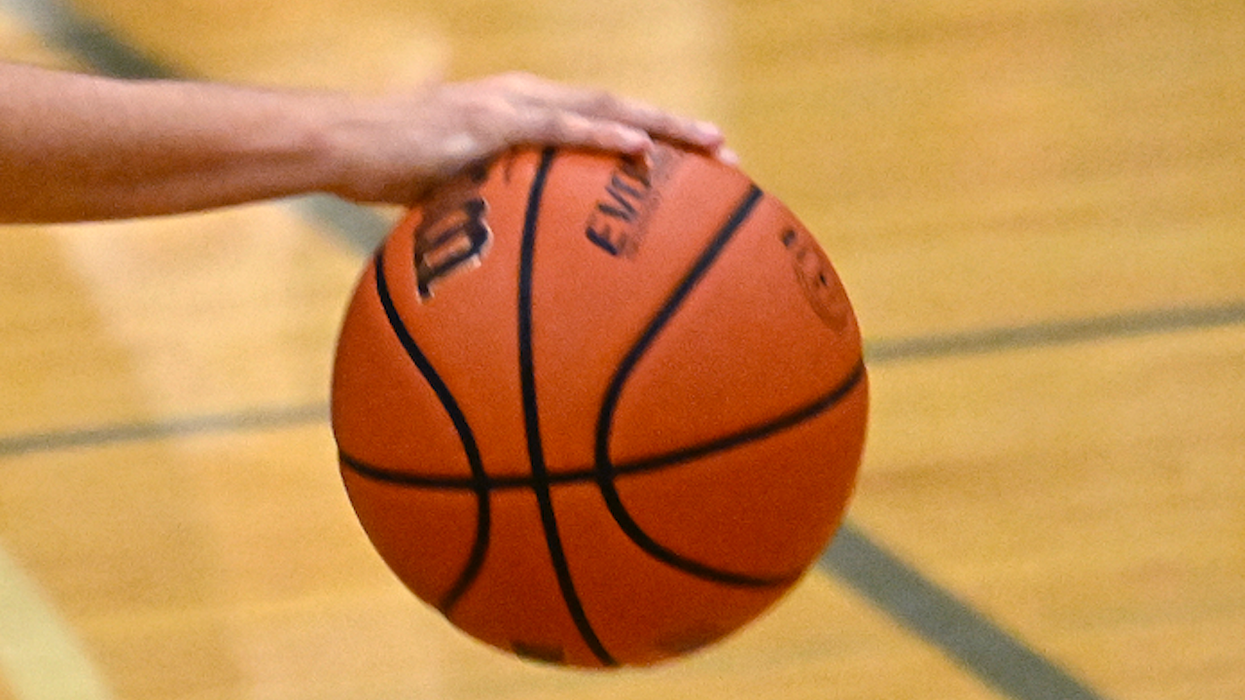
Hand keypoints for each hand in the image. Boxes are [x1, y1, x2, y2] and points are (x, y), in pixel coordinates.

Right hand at [321, 72, 736, 203]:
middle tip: (731, 157)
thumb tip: (519, 271)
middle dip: (678, 131)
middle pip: (618, 108)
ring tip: (712, 146)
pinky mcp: (487, 120)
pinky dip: (602, 134)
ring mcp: (510, 104)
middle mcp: (526, 98)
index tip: (702, 167)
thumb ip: (493, 218)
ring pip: (603, 106)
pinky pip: (557, 127)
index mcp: (524, 113)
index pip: (601, 121)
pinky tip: (641, 148)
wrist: (340, 144)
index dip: (655, 139)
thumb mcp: (454, 198)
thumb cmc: (390, 172)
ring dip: (662, 126)